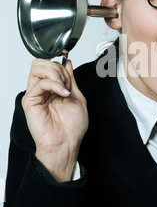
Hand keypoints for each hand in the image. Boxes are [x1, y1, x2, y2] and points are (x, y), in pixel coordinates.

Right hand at [22, 59, 87, 181]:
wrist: (67, 143)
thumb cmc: (72, 126)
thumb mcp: (77, 96)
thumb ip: (71, 80)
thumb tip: (68, 64)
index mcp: (52, 88)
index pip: (50, 65)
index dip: (62, 66)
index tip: (71, 77)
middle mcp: (42, 89)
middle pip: (41, 63)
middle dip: (58, 68)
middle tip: (67, 83)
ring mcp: (35, 94)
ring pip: (37, 67)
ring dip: (55, 74)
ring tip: (64, 87)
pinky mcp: (30, 101)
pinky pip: (40, 83)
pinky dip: (54, 84)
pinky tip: (63, 93)